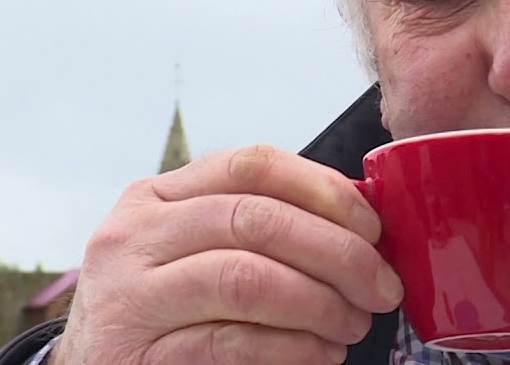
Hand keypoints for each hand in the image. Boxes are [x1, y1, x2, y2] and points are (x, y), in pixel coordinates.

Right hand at [47, 144, 403, 364]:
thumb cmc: (169, 311)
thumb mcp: (198, 251)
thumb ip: (261, 226)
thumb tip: (361, 220)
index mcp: (157, 196)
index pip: (251, 165)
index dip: (324, 189)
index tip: (372, 226)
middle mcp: (133, 236)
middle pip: (255, 219)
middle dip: (337, 252)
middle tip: (381, 287)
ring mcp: (128, 297)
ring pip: (245, 279)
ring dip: (320, 303)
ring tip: (354, 323)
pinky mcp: (136, 357)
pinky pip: (230, 341)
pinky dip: (292, 347)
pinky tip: (321, 352)